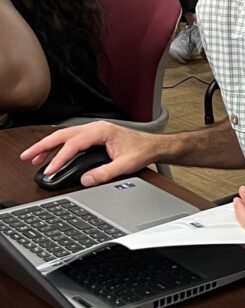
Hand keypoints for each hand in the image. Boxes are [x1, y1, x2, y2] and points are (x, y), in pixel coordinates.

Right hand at [19, 121, 158, 185]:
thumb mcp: (126, 165)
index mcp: (102, 131)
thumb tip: (86, 180)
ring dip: (48, 146)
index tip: (50, 169)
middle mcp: (95, 128)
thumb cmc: (143, 151)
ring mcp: (94, 130)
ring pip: (64, 136)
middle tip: (27, 156)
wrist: (154, 145)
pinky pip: (71, 139)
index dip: (59, 158)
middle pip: (63, 135)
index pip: (74, 144)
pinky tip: (50, 154)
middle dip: (43, 146)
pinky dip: (58, 146)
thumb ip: (105, 173)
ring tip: (34, 158)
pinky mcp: (94, 135)